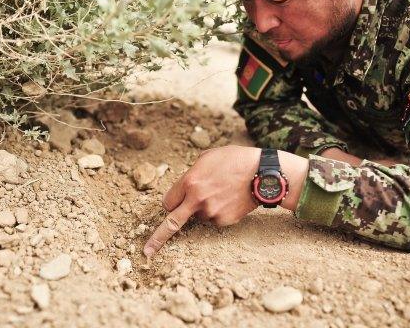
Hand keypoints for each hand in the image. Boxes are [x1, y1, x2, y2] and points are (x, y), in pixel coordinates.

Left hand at [143, 145, 308, 257]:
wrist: (262, 173)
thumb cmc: (235, 159)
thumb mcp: (208, 158)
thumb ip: (192, 173)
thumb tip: (186, 185)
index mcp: (190, 182)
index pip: (168, 202)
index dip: (171, 203)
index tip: (168, 209)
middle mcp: (197, 200)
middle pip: (172, 223)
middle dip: (157, 238)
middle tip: (147, 251)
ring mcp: (211, 212)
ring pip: (199, 217)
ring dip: (204, 209)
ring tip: (221, 193)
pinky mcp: (224, 221)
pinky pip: (214, 220)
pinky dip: (218, 212)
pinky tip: (229, 199)